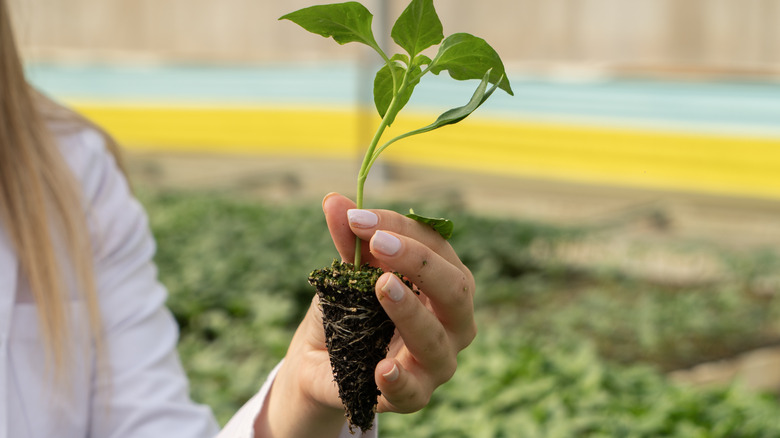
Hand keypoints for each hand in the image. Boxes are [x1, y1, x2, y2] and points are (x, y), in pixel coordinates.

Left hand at [323, 192, 476, 412]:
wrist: (322, 361)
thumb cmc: (351, 308)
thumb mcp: (349, 271)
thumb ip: (348, 240)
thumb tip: (333, 199)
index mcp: (445, 281)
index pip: (436, 246)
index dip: (399, 227)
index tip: (356, 218)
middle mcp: (453, 320)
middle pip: (455, 289)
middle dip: (417, 262)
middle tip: (377, 244)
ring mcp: (438, 360)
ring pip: (438, 338)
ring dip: (410, 311)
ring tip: (381, 287)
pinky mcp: (415, 395)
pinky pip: (415, 393)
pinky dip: (400, 380)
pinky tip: (381, 368)